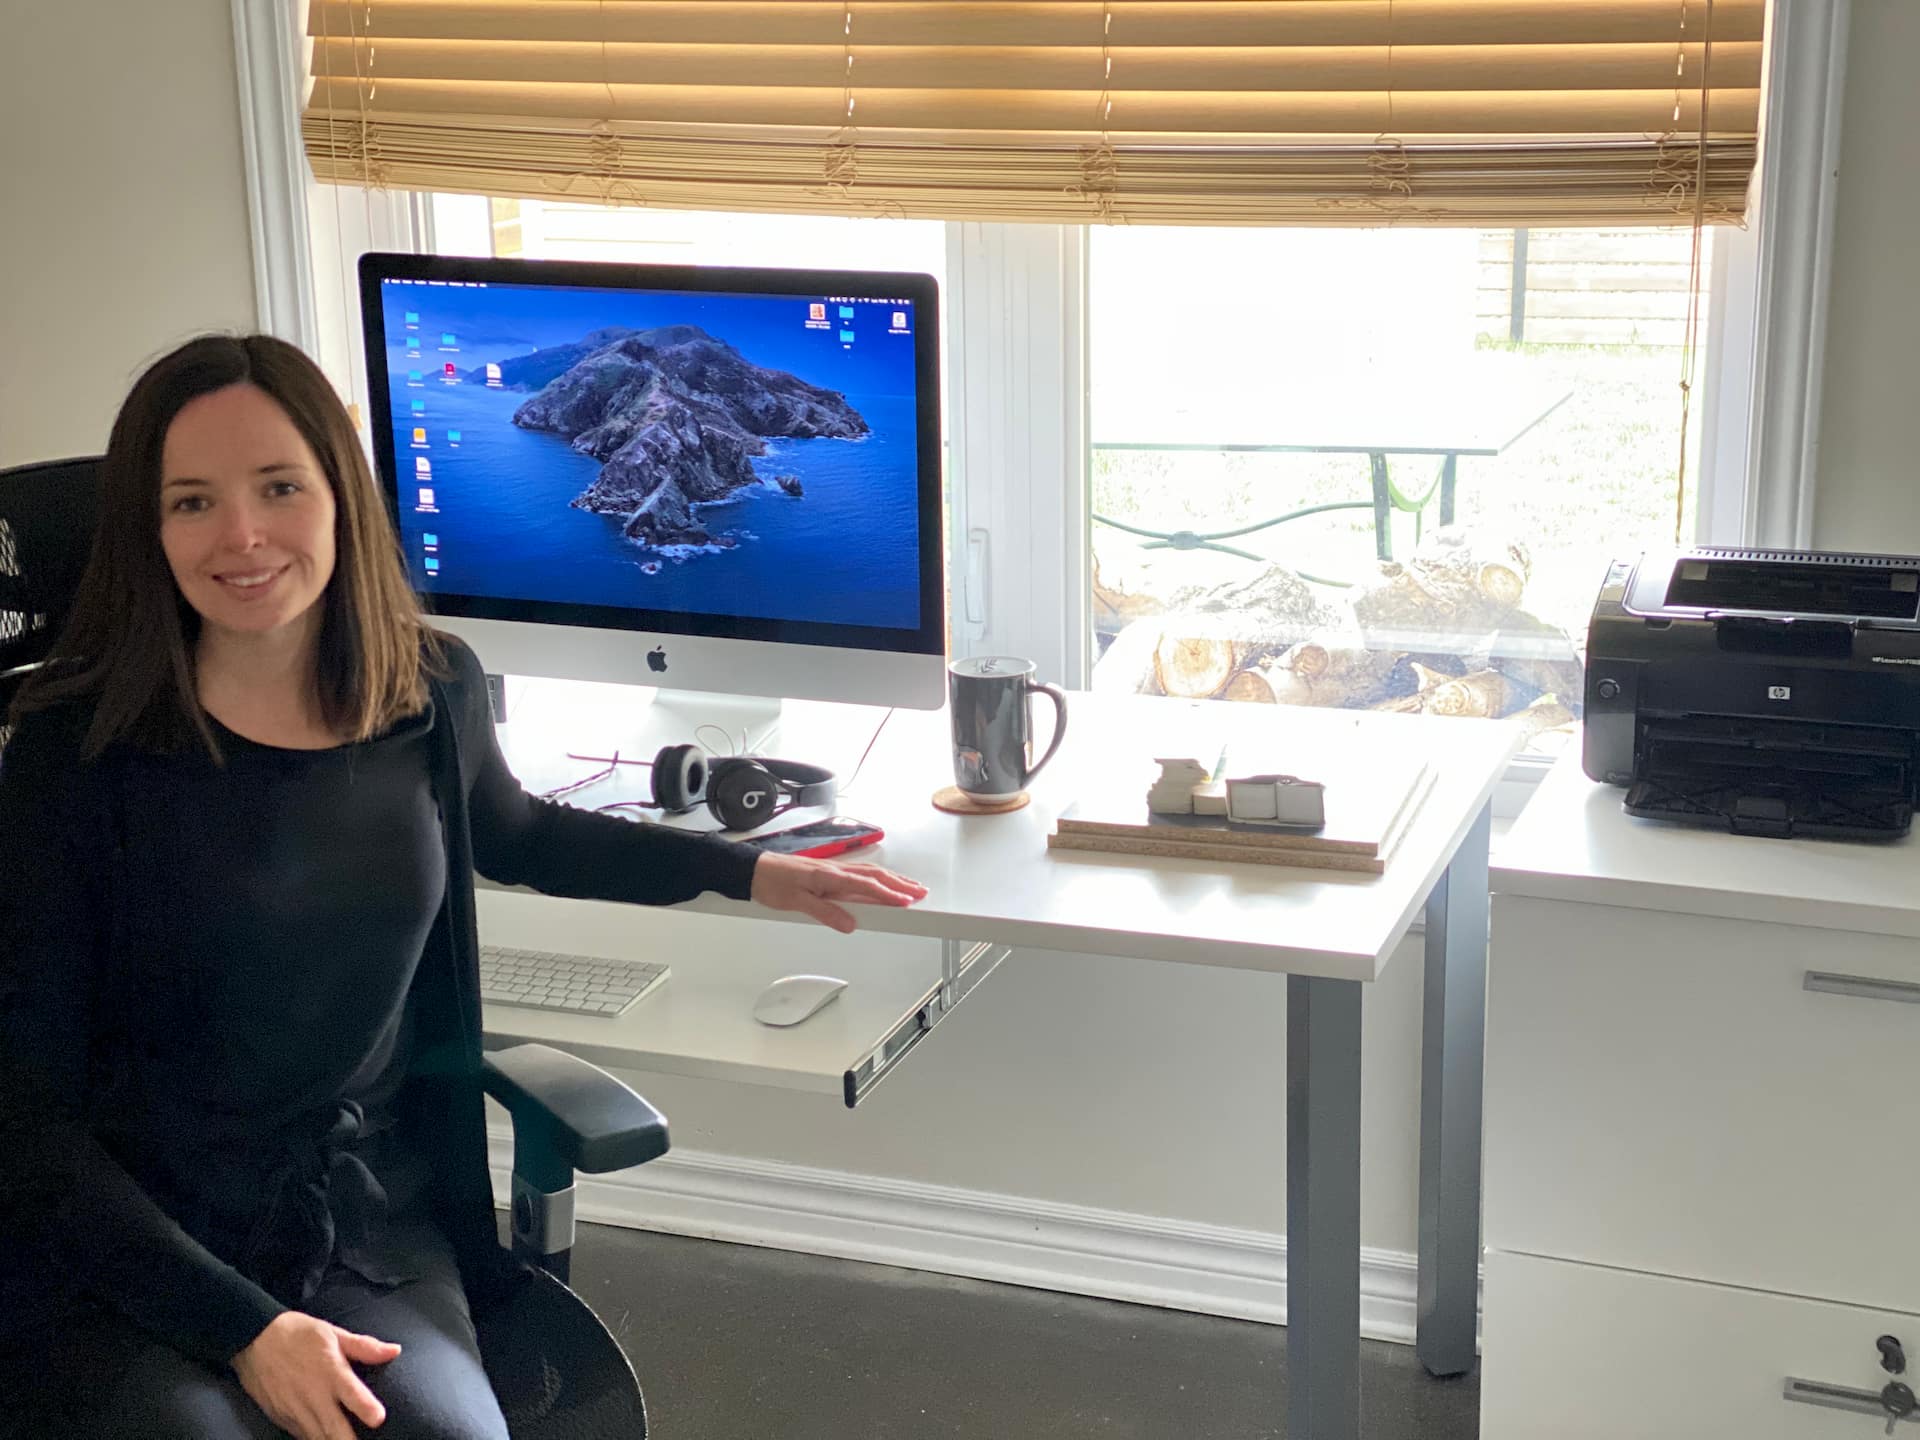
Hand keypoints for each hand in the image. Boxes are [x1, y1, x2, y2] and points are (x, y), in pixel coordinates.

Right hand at [231, 1311, 399, 1439]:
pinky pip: (302, 1436)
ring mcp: (296, 1410)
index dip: (366, 1408)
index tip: (379, 1419)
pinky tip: (324, 1439)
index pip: (352, 1394)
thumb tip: (395, 1350)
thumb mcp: (333, 1333)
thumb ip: (364, 1347)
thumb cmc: (298, 1334)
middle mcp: (314, 1395)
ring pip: (318, 1438)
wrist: (253, 1339)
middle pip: (334, 1429)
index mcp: (331, 1371)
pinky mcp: (281, 1418)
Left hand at [749, 852, 927, 933]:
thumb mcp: (796, 902)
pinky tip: (881, 882)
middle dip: (900, 884)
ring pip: (870, 873)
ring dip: (892, 880)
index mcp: (830, 876)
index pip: (867, 886)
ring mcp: (833, 870)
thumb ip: (825, 912)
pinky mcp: (828, 873)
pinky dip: (877, 878)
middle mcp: (835, 870)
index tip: (908, 902)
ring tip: (910, 887)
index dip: (889, 894)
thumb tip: (850, 924)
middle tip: (921, 892)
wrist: (752, 870)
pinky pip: (859, 874)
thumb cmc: (771, 883)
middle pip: (875, 876)